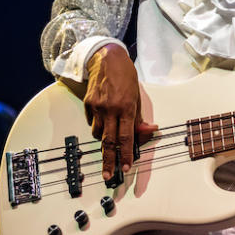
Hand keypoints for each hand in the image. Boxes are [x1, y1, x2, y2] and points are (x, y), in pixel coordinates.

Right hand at [84, 44, 156, 180]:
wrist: (106, 58)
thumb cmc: (126, 76)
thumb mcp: (137, 96)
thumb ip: (139, 117)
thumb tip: (147, 132)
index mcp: (126, 107)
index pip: (126, 137)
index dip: (125, 154)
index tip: (125, 166)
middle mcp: (110, 109)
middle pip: (108, 141)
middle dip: (108, 161)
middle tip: (108, 175)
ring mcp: (96, 107)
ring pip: (98, 133)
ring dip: (104, 140)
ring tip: (109, 137)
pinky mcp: (87, 104)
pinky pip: (92, 122)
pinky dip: (98, 125)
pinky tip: (103, 117)